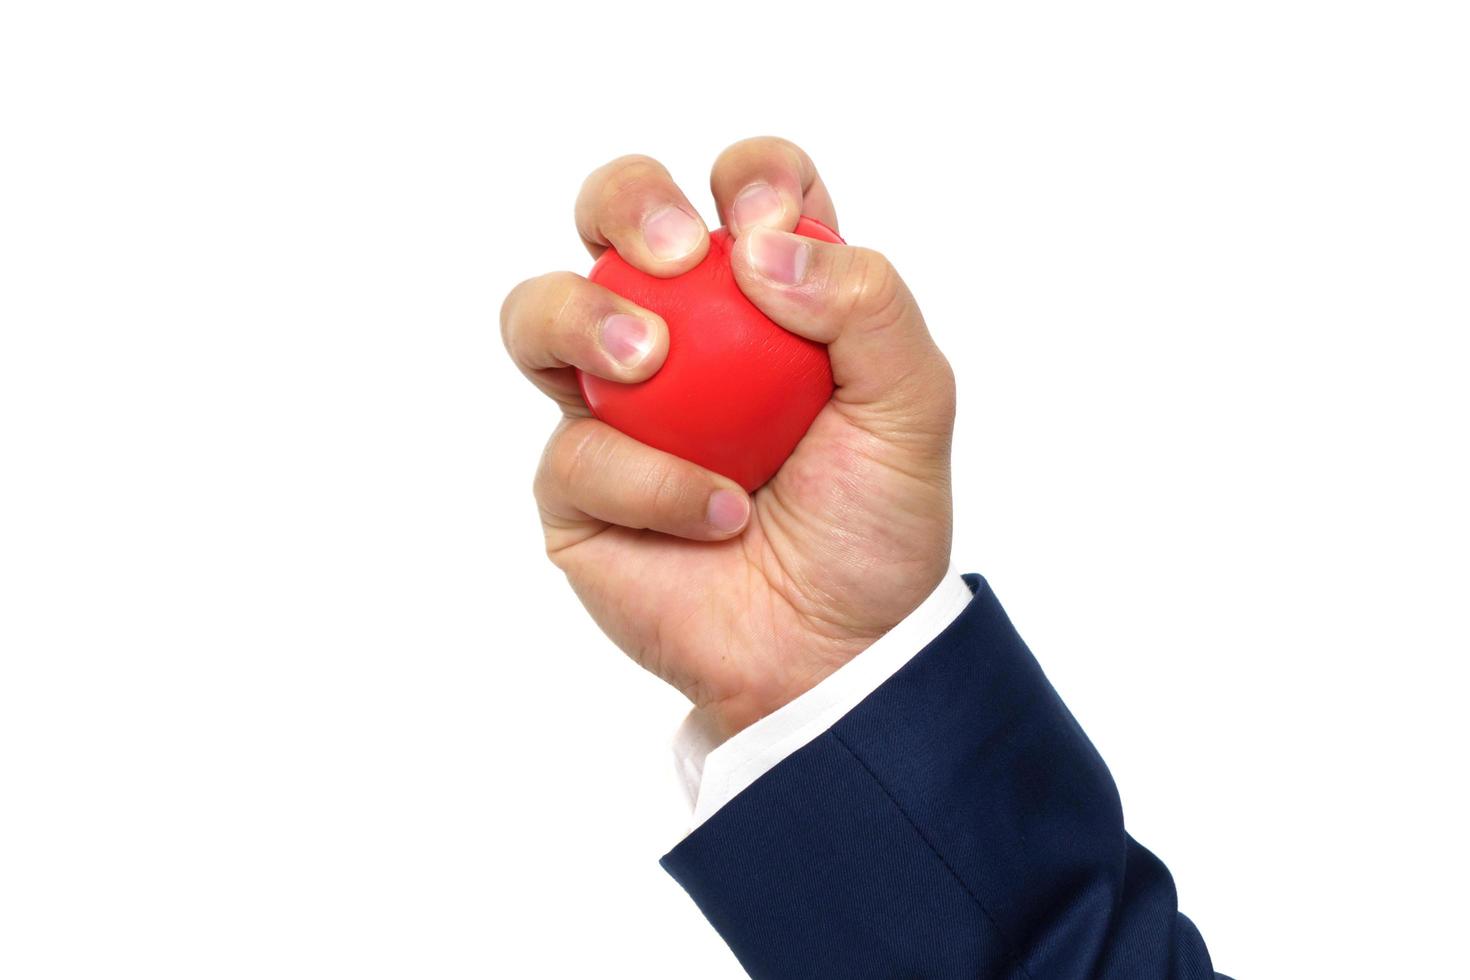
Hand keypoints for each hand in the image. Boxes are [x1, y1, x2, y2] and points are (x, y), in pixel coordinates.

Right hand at [500, 137, 954, 739]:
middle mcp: (682, 333)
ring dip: (582, 316)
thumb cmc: (873, 524)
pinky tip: (719, 515)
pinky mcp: (576, 484)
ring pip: (538, 312)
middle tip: (674, 254)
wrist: (831, 653)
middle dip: (628, 201)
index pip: (745, 190)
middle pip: (616, 214)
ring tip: (646, 364)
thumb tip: (757, 249)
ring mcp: (615, 405)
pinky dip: (652, 481)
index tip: (769, 231)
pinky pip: (576, 451)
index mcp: (767, 295)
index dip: (751, 180)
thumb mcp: (911, 405)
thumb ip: (867, 303)